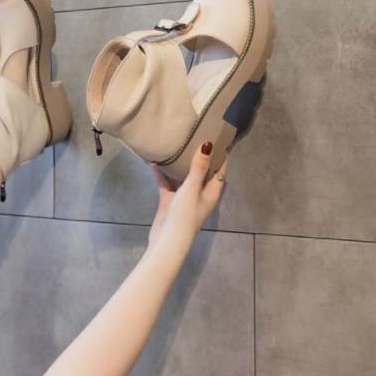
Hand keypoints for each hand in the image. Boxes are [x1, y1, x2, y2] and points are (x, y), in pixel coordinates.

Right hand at [148, 142, 227, 257]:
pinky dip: (163, 174)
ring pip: (183, 176)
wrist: (167, 240)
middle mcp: (200, 193)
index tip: (216, 135)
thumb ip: (199, 167)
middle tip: (192, 134)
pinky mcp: (171, 201)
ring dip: (178, 164)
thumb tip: (209, 144)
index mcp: (211, 192)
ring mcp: (185, 198)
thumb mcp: (192, 188)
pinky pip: (168, 183)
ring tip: (174, 144)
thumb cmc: (185, 215)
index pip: (220, 169)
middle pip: (201, 171)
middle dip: (198, 155)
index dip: (220, 154)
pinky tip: (155, 162)